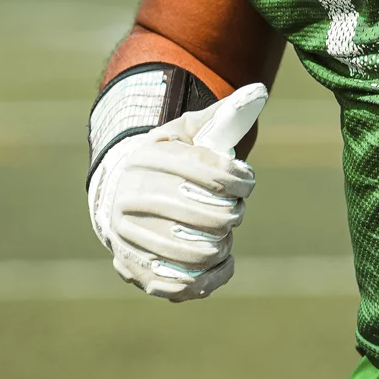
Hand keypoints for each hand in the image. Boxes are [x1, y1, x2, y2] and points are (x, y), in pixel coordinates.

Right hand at [87, 84, 264, 301]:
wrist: (119, 198)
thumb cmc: (167, 162)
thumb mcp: (188, 132)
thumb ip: (223, 115)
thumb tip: (259, 93)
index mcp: (146, 159)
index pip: (208, 170)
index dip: (239, 180)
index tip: (246, 182)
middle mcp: (131, 198)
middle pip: (205, 215)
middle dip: (232, 213)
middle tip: (234, 210)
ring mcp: (128, 238)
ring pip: (197, 251)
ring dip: (222, 244)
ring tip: (224, 235)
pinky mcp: (134, 271)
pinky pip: (183, 284)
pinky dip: (211, 277)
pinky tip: (220, 262)